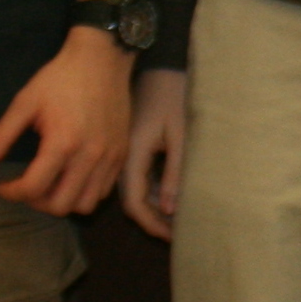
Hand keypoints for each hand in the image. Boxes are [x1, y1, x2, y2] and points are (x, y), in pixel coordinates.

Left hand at [0, 27, 135, 215]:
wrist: (102, 59)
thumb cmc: (60, 78)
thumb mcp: (25, 102)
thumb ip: (1, 136)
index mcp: (62, 143)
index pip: (33, 188)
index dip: (11, 192)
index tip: (1, 185)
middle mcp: (89, 156)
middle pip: (60, 205)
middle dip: (36, 202)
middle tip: (25, 186)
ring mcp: (109, 158)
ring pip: (85, 205)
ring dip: (63, 201)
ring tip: (50, 184)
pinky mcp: (121, 154)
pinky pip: (103, 191)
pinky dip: (84, 192)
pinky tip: (71, 176)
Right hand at [122, 68, 187, 240]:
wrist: (157, 63)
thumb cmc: (172, 94)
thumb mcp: (179, 134)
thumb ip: (174, 172)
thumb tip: (170, 210)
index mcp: (131, 154)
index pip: (135, 203)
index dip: (152, 224)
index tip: (173, 238)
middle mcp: (121, 157)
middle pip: (131, 200)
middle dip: (153, 220)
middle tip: (178, 235)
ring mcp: (124, 150)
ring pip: (134, 189)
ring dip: (153, 206)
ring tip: (177, 220)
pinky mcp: (131, 144)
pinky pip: (137, 176)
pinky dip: (152, 190)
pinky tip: (169, 196)